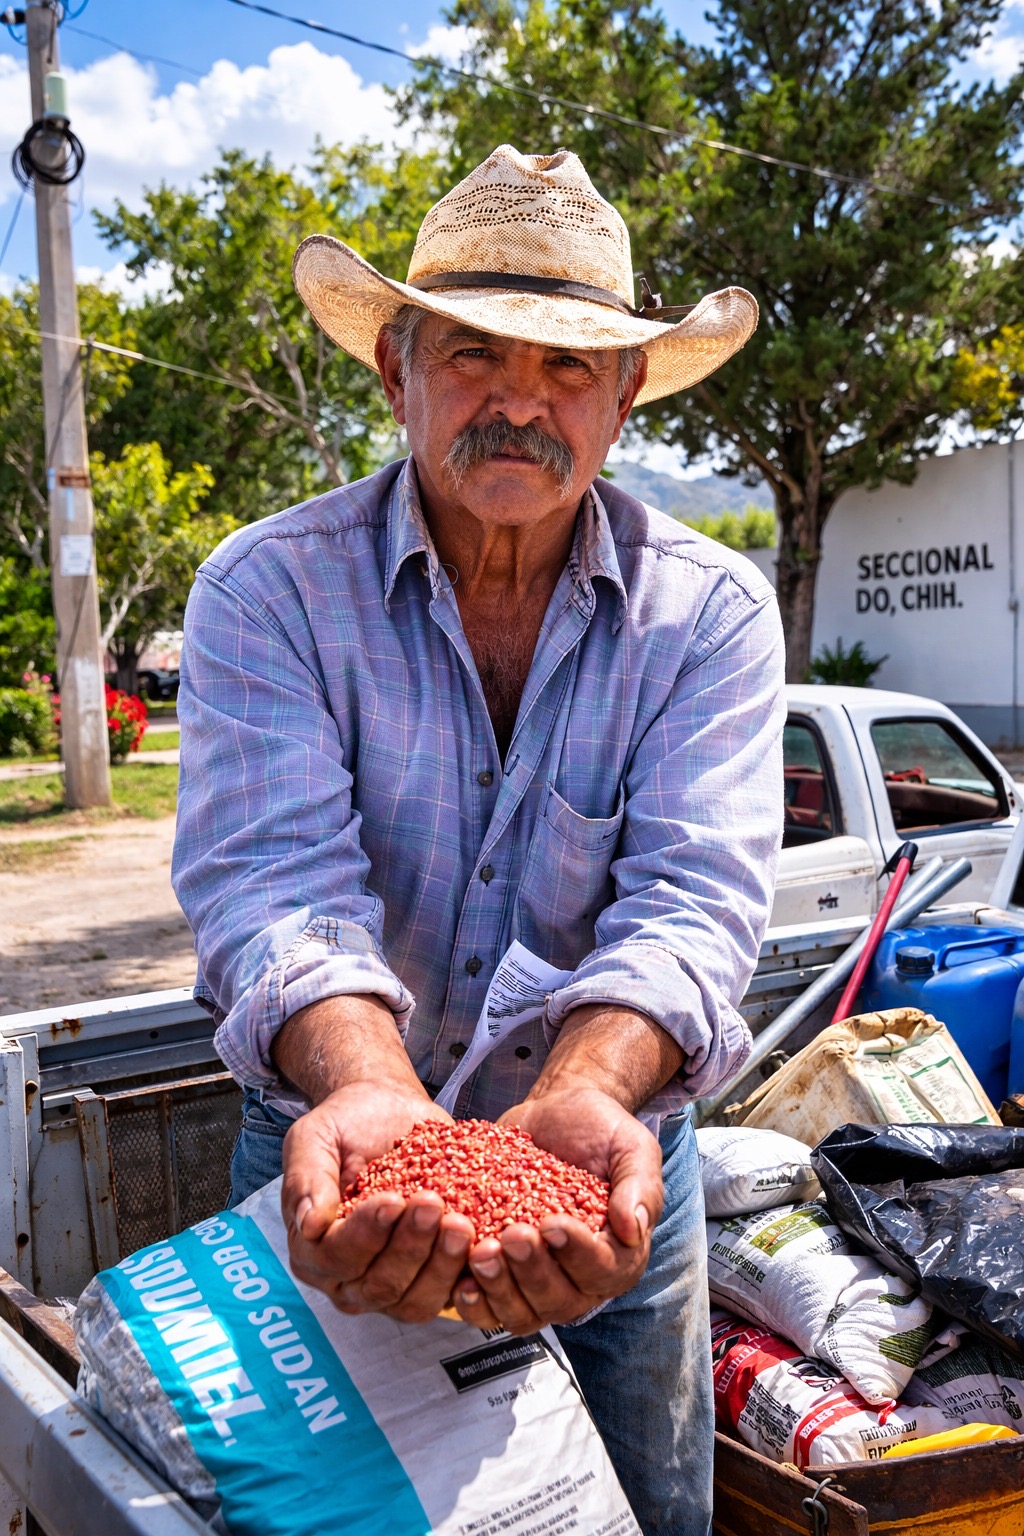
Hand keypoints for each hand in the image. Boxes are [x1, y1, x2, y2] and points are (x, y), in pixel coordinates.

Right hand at [280, 1081, 475, 1322]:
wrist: (389, 1111)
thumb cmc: (348, 1124)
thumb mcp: (314, 1138)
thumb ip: (306, 1178)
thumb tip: (310, 1224)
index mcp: (313, 1250)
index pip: (336, 1257)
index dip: (365, 1234)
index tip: (392, 1199)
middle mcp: (349, 1278)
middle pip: (379, 1285)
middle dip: (409, 1248)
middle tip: (434, 1205)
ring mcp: (393, 1285)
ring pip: (416, 1301)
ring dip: (441, 1266)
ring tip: (460, 1224)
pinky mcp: (432, 1279)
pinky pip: (451, 1295)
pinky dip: (470, 1276)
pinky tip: (485, 1248)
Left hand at [452, 1087, 662, 1334]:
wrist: (555, 1115)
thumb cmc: (599, 1130)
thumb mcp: (630, 1146)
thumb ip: (638, 1185)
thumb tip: (633, 1229)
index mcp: (619, 1253)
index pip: (603, 1270)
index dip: (577, 1254)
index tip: (552, 1223)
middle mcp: (581, 1278)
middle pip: (560, 1300)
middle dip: (533, 1272)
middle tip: (512, 1234)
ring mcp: (539, 1280)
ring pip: (522, 1313)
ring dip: (499, 1290)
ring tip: (480, 1252)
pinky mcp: (505, 1274)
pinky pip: (489, 1307)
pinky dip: (475, 1302)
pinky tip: (460, 1281)